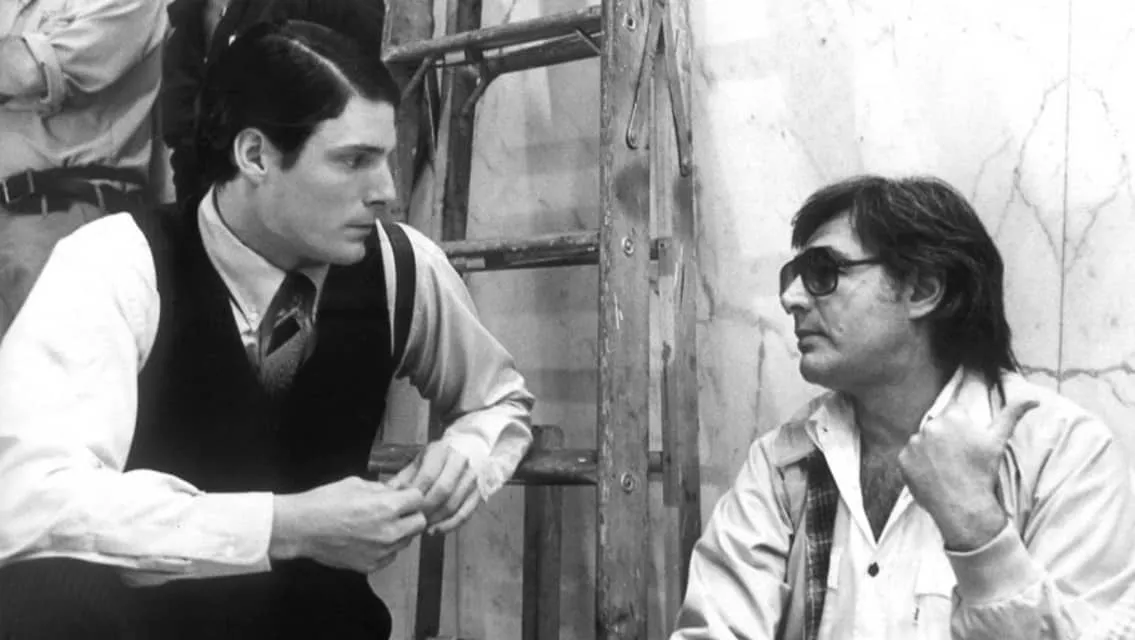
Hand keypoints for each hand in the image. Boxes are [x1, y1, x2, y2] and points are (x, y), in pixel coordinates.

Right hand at [270, 476, 426, 572]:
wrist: (300, 528)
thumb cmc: (324, 502)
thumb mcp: (357, 483)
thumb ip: (382, 489)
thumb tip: (397, 491)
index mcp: (387, 507)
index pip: (419, 499)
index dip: (411, 495)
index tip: (404, 496)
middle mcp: (389, 532)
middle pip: (419, 523)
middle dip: (411, 514)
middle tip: (397, 511)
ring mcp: (381, 552)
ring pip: (407, 541)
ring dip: (400, 532)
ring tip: (379, 524)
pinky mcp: (371, 566)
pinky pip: (391, 555)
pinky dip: (386, 548)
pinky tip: (369, 538)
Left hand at [390, 441, 480, 534]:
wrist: (470, 447)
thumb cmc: (440, 456)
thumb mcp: (421, 460)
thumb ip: (405, 477)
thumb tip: (386, 495)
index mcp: (442, 451)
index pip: (428, 476)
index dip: (415, 494)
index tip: (404, 506)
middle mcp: (460, 462)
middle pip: (443, 491)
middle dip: (425, 509)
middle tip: (412, 519)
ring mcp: (473, 478)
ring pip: (454, 504)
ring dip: (436, 520)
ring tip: (421, 527)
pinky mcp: (480, 492)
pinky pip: (465, 513)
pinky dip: (450, 525)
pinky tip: (436, 530)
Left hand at [898, 400, 1037, 549]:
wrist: (965, 506)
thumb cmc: (983, 472)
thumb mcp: (998, 441)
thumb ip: (1012, 415)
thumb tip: (1034, 399)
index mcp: (952, 416)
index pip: (953, 413)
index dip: (960, 428)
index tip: (965, 443)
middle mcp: (930, 426)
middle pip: (936, 427)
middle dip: (945, 438)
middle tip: (957, 458)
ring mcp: (914, 443)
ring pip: (922, 441)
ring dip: (930, 450)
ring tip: (945, 468)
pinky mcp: (902, 460)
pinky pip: (909, 457)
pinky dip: (917, 464)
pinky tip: (932, 475)